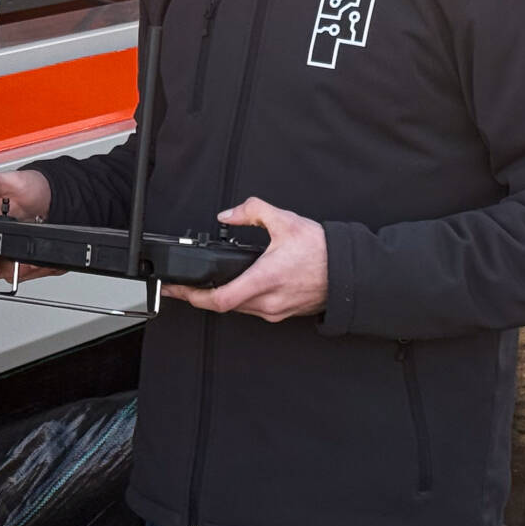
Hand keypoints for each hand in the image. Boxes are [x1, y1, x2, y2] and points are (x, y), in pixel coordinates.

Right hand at [0, 168, 64, 282]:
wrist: (47, 195)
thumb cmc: (25, 187)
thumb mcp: (8, 180)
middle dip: (3, 271)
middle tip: (18, 266)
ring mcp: (2, 251)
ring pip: (5, 274)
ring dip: (21, 271)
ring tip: (33, 262)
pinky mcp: (18, 258)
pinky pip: (22, 273)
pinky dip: (33, 269)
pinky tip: (40, 262)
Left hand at [162, 197, 327, 321]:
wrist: (348, 271)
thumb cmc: (321, 251)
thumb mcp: (284, 220)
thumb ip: (252, 212)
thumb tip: (227, 215)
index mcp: (264, 279)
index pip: (220, 299)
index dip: (192, 297)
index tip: (176, 290)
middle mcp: (268, 302)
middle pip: (223, 306)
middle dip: (199, 297)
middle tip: (181, 287)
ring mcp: (275, 311)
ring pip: (238, 309)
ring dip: (219, 299)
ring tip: (202, 287)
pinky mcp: (282, 314)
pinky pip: (253, 310)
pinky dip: (238, 300)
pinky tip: (234, 287)